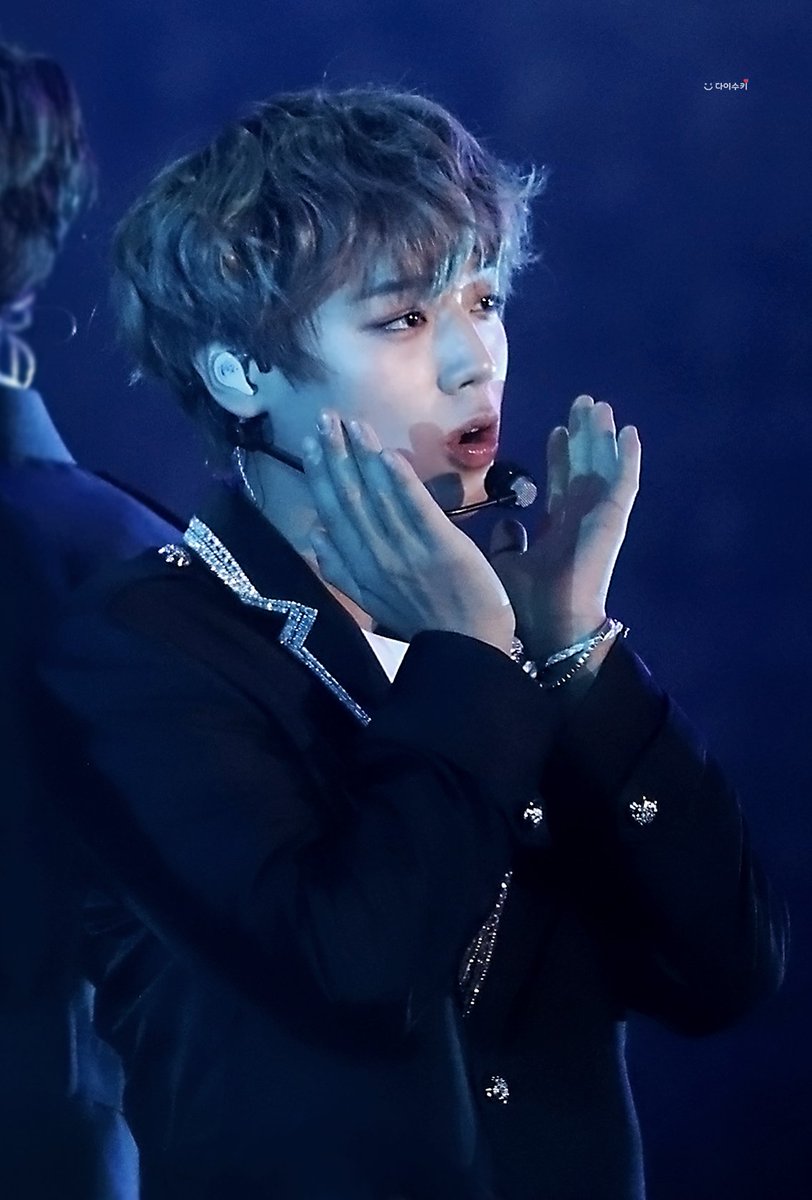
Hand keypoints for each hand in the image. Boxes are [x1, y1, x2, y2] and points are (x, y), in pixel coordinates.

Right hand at [302, 410, 515, 653]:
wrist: (467, 647)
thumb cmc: (423, 621)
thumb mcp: (371, 602)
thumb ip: (340, 571)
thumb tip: (313, 533)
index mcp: (358, 571)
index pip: (332, 516)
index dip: (319, 478)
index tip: (311, 445)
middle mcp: (376, 558)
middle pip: (349, 500)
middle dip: (335, 456)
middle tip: (326, 418)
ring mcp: (408, 552)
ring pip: (377, 497)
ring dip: (362, 457)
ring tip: (352, 424)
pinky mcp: (441, 547)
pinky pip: (415, 508)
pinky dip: (399, 481)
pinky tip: (386, 454)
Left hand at [489, 394, 639, 659]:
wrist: (551, 626)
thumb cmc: (526, 603)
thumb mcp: (506, 564)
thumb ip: (506, 543)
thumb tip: (505, 524)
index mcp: (560, 529)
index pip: (562, 482)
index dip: (560, 455)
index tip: (556, 429)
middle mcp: (582, 519)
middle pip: (586, 466)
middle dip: (584, 435)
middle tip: (583, 402)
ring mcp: (601, 517)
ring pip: (605, 466)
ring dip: (604, 437)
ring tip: (600, 406)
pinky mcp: (613, 520)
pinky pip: (625, 483)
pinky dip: (629, 458)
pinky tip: (631, 433)